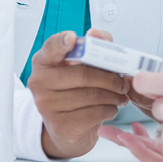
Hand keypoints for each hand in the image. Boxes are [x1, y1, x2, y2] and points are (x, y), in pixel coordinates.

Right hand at [29, 28, 129, 158]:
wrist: (66, 129)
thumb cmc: (75, 92)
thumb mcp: (84, 67)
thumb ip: (95, 46)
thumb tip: (95, 32)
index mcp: (44, 61)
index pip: (51, 47)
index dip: (63, 42)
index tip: (73, 38)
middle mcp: (40, 81)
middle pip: (82, 74)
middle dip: (109, 78)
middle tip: (122, 82)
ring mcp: (46, 105)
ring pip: (91, 95)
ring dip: (114, 96)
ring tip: (121, 96)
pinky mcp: (59, 125)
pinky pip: (94, 113)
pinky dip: (109, 110)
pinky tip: (111, 108)